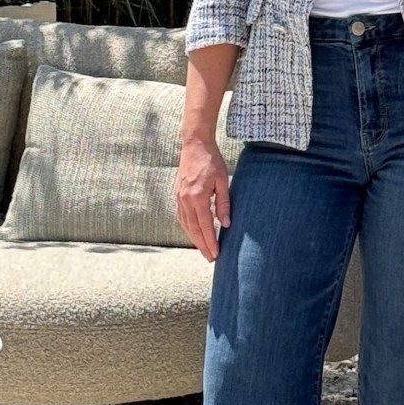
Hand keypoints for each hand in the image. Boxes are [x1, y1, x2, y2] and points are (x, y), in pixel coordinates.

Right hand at [176, 136, 230, 260]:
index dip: (211, 241)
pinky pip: (181, 217)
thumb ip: (224, 204)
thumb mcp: (223, 181)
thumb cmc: (212, 161)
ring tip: (204, 250)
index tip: (216, 254)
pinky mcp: (177, 196)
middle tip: (211, 259)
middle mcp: (185, 200)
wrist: (195, 145)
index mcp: (197, 196)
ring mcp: (179, 198)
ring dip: (195, 239)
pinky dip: (188, 229)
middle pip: (194, 229)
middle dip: (203, 245)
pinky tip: (194, 234)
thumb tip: (227, 224)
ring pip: (186, 225)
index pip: (205, 225)